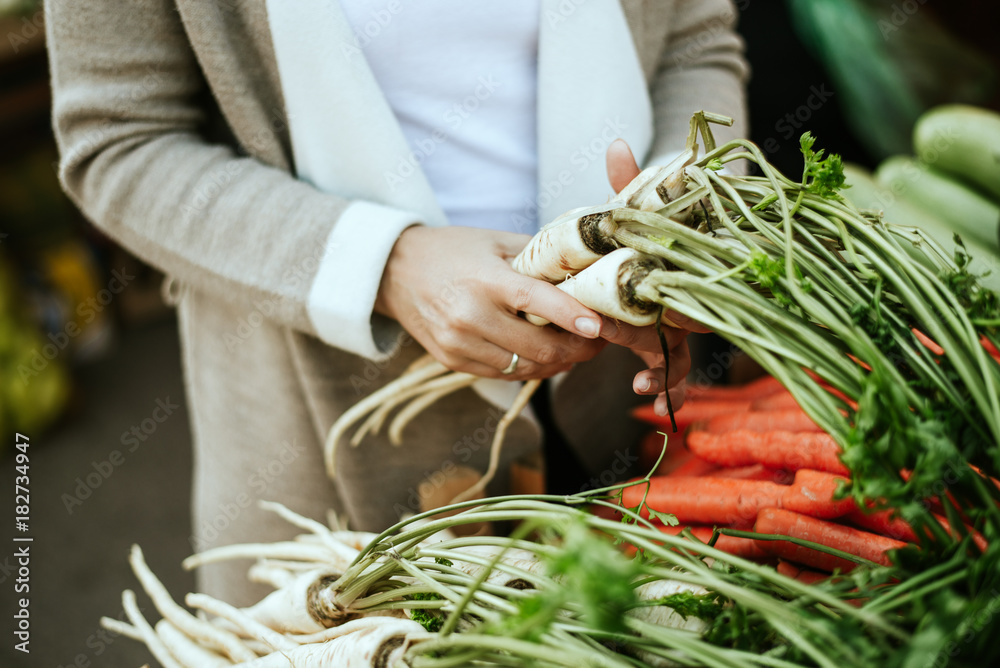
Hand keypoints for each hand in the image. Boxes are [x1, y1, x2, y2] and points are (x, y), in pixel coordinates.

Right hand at [375, 225, 607, 379]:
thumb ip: (537, 257)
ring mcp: (459, 343)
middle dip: (576, 349)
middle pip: (537, 347)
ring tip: (577, 349)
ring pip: (524, 367)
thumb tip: (584, 268)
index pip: (535, 301)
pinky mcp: (452, 361)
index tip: (599, 326)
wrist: (393, 271)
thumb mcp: (494, 241)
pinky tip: (546, 356)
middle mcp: (469, 315)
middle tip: (599, 340)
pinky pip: (504, 374)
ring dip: (557, 363)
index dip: (571, 316)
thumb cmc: (451, 250)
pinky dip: (530, 368)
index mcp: (484, 279)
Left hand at [606, 138, 699, 412]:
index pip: (694, 278)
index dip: (689, 295)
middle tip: (637, 358)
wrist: (643, 253)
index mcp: (684, 262)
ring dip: (669, 377)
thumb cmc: (641, 230)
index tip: (676, 316)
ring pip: (682, 352)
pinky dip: (667, 388)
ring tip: (648, 393)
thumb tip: (617, 145)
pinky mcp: (665, 342)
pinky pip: (673, 371)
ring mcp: (679, 321)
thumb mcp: (631, 211)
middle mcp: (689, 292)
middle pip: (684, 322)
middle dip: (664, 343)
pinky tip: (654, 404)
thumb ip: (627, 186)